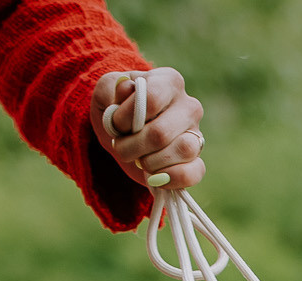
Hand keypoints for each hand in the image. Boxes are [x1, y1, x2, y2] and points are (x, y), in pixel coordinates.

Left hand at [90, 67, 205, 192]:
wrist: (123, 134)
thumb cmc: (116, 109)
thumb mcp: (105, 92)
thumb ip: (111, 88)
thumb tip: (128, 90)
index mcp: (168, 81)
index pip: (152, 97)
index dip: (127, 117)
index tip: (116, 124)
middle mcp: (189, 106)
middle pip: (162, 132)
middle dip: (132, 146)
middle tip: (120, 146)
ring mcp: (197, 135)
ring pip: (182, 151)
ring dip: (149, 162)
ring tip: (138, 159)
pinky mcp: (197, 162)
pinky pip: (192, 173)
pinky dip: (169, 179)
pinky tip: (153, 176)